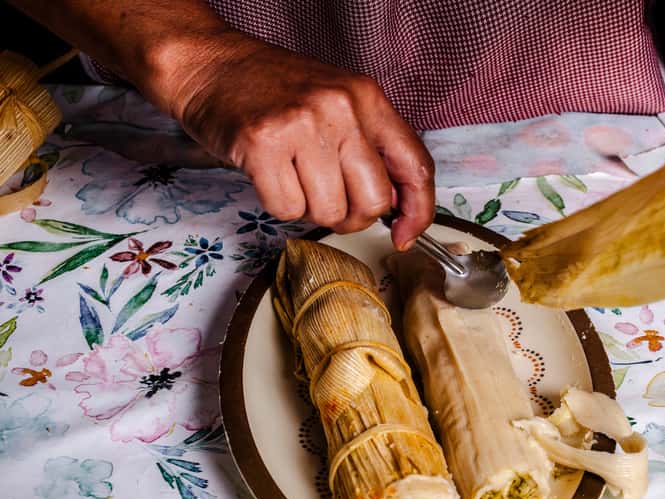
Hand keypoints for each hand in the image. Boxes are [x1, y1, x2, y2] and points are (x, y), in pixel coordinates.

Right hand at [166, 33, 433, 248]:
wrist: (212, 64)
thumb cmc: (275, 91)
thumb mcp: (339, 104)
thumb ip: (372, 147)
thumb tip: (398, 205)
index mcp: (368, 98)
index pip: (416, 166)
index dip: (418, 211)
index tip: (405, 234)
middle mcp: (342, 108)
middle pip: (374, 201)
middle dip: (352, 216)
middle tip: (330, 199)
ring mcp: (302, 125)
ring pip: (329, 211)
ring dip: (310, 209)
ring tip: (293, 177)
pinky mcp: (262, 144)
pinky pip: (287, 210)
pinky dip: (278, 204)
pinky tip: (269, 174)